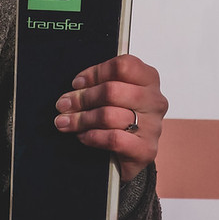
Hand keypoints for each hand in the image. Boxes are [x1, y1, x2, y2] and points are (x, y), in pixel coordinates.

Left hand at [53, 53, 166, 181]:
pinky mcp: (146, 149)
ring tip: (65, 122)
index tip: (77, 83)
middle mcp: (154, 100)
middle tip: (63, 104)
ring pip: (109, 115)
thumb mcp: (113, 94)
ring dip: (81, 118)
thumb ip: (98, 84)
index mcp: (148, 79)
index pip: (123, 66)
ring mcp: (153, 126)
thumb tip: (74, 90)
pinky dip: (93, 136)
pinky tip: (83, 136)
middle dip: (82, 98)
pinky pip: (114, 138)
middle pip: (112, 91)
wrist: (132, 153)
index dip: (95, 73)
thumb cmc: (121, 117)